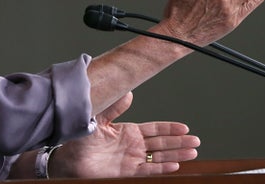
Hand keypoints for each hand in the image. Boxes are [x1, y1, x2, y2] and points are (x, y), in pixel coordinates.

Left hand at [52, 92, 199, 177]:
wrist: (69, 159)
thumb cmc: (81, 138)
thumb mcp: (99, 117)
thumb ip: (115, 107)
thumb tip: (129, 93)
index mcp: (128, 131)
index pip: (155, 129)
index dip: (170, 128)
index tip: (184, 127)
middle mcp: (133, 146)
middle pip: (162, 143)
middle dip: (179, 142)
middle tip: (196, 141)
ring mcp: (132, 159)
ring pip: (159, 157)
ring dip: (176, 155)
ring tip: (192, 152)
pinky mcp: (127, 172)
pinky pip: (148, 170)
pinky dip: (161, 168)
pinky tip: (174, 165)